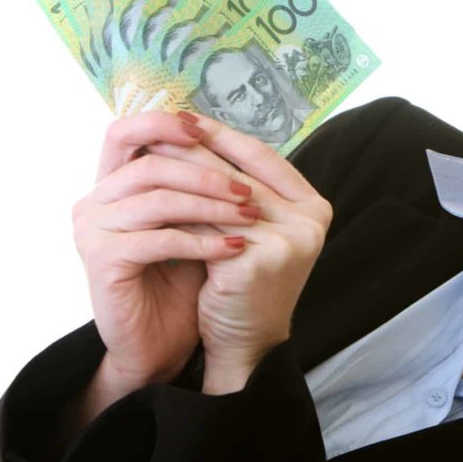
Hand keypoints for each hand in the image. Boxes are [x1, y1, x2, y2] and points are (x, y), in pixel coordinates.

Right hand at [71, 110, 257, 392]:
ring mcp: (93, 230)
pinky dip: (201, 241)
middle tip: (248, 189)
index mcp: (111, 185)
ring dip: (210, 205)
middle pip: (149, 163)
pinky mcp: (102, 260)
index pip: (126, 133)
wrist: (158, 346)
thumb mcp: (193, 223)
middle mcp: (94, 202)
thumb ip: (198, 186)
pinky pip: (158, 239)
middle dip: (206, 172)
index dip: (165, 124)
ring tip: (250, 216)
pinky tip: (234, 247)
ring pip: (157, 198)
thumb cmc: (179, 283)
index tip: (213, 133)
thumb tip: (238, 144)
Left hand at [142, 114, 332, 392]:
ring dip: (181, 171)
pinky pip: (206, 224)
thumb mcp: (254, 229)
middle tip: (159, 125)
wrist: (244, 343)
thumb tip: (199, 132)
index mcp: (315, 207)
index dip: (224, 135)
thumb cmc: (244, 283)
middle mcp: (310, 222)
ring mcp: (288, 240)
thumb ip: (242, 188)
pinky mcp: (257, 259)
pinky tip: (149, 191)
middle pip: (241, 171)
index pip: (264, 157)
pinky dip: (176, 206)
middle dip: (197, 146)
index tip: (187, 118)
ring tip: (147, 153)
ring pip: (220, 194)